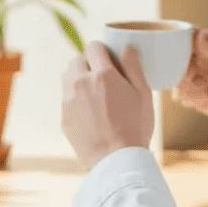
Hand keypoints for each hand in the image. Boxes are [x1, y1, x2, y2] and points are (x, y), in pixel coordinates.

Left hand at [62, 42, 153, 169]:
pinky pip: (66, 98)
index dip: (103, 50)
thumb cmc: (135, 127)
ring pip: (68, 77)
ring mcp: (68, 101)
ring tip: (95, 93)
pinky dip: (76, 98)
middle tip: (103, 76)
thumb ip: (134, 67)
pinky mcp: (64, 117)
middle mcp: (81, 83)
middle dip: (89, 63)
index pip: (94, 47)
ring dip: (79, 78)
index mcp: (102, 75)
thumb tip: (126, 48)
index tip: (110, 59)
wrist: (116, 160)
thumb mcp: (143, 94)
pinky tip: (91, 112)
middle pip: (77, 59)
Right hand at [172, 28, 207, 130]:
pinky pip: (183, 96)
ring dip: (183, 85)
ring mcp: (200, 78)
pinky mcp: (199, 97)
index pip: (189, 38)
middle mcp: (204, 60)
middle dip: (178, 68)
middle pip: (178, 59)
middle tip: (188, 75)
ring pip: (178, 78)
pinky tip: (201, 100)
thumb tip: (198, 35)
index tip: (175, 51)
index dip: (178, 42)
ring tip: (199, 90)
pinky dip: (187, 98)